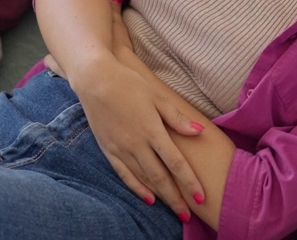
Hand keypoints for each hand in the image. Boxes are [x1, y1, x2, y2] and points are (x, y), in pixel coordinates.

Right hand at [71, 54, 206, 221]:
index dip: (189, 182)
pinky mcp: (108, 150)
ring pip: (144, 179)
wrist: (95, 80)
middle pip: (160, 178)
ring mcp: (120, 149)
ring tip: (174, 209)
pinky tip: (149, 199)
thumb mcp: (157, 97)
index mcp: (152, 131)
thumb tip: (199, 132)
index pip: (175, 163)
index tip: (201, 197)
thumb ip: (177, 118)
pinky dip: (137, 189)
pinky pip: (125, 175)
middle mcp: (136, 145)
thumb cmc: (129, 84)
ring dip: (161, 196)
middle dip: (176, 198)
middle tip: (188, 215)